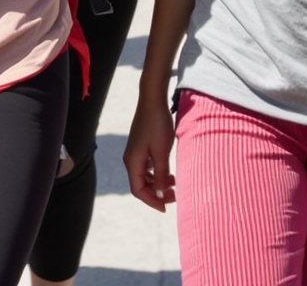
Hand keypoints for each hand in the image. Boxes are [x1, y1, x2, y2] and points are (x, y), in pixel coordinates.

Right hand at [123, 89, 175, 210]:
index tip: (167, 207)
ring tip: (174, 184)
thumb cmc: (157, 125)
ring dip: (158, 183)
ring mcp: (136, 152)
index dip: (152, 201)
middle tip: (175, 196)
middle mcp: (131, 159)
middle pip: (141, 185)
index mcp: (133, 162)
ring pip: (145, 177)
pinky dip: (157, 173)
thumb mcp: (161, 152)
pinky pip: (147, 167)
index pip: (138, 190)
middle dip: (157, 193)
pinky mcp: (142, 146)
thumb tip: (160, 194)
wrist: (153, 100)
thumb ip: (160, 174)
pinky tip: (169, 172)